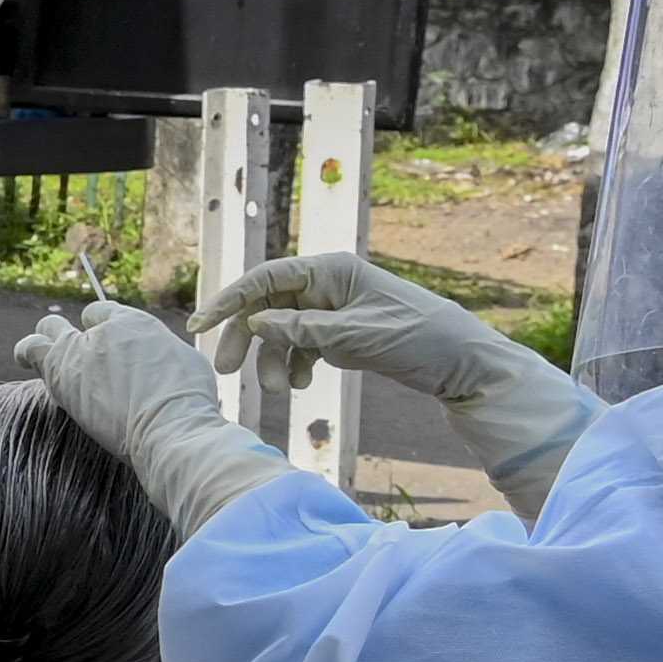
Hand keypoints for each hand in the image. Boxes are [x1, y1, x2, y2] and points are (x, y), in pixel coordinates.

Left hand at [16, 303, 293, 540]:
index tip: (102, 343)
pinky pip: (33, 350)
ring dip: (46, 338)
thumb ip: (163, 357)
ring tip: (38, 351)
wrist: (171, 429)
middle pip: (81, 319)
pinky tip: (26, 357)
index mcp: (139, 324)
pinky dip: (28, 351)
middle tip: (75, 351)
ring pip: (49, 328)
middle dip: (78, 331)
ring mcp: (81, 350)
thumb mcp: (187, 367)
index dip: (103, 329)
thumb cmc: (189, 406)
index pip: (107, 315)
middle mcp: (107, 330)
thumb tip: (158, 365)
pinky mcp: (61, 373)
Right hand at [198, 249, 596, 518]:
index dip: (229, 301)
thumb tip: (255, 321)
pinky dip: (296, 366)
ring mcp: (332, 310)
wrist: (463, 363)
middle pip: (265, 306)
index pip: (266, 278)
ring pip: (280, 331)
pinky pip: (300, 346)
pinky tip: (303, 386)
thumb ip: (304, 328)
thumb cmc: (419, 338)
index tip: (199, 325)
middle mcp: (326, 285)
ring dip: (273, 360)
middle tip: (225, 371)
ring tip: (284, 391)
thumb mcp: (358, 336)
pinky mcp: (339, 334)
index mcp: (331, 270)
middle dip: (244, 338)